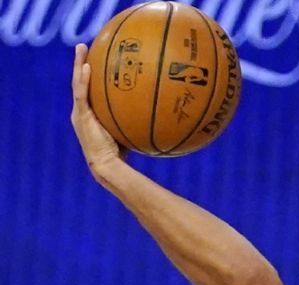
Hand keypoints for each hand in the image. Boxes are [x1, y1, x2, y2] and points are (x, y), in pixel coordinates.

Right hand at [69, 44, 126, 175]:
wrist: (107, 166)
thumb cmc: (122, 154)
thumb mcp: (130, 130)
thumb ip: (138, 117)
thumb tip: (162, 110)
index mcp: (91, 112)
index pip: (91, 88)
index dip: (92, 73)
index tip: (97, 57)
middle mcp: (83, 110)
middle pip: (81, 81)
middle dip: (81, 62)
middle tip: (83, 45)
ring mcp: (79, 112)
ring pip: (77, 83)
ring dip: (79, 64)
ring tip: (81, 47)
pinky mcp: (80, 116)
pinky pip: (81, 94)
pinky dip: (84, 80)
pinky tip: (88, 66)